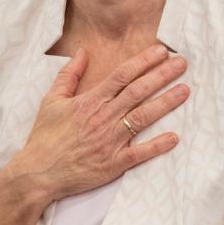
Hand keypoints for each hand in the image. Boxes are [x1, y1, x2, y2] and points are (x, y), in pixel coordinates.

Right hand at [0, 44, 186, 202]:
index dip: (143, 62)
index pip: (122, 75)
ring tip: (185, 90)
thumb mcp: (51, 100)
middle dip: (162, 75)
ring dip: (166, 103)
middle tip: (182, 63)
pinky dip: (158, 145)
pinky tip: (175, 137)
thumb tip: (82, 52)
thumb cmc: (44, 136)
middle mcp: (103, 118)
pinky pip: (140, 153)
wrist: (38, 172)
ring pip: (143, 117)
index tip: (161, 51)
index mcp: (90, 101)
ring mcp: (110, 141)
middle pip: (138, 91)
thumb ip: (68, 75)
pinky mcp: (114, 164)